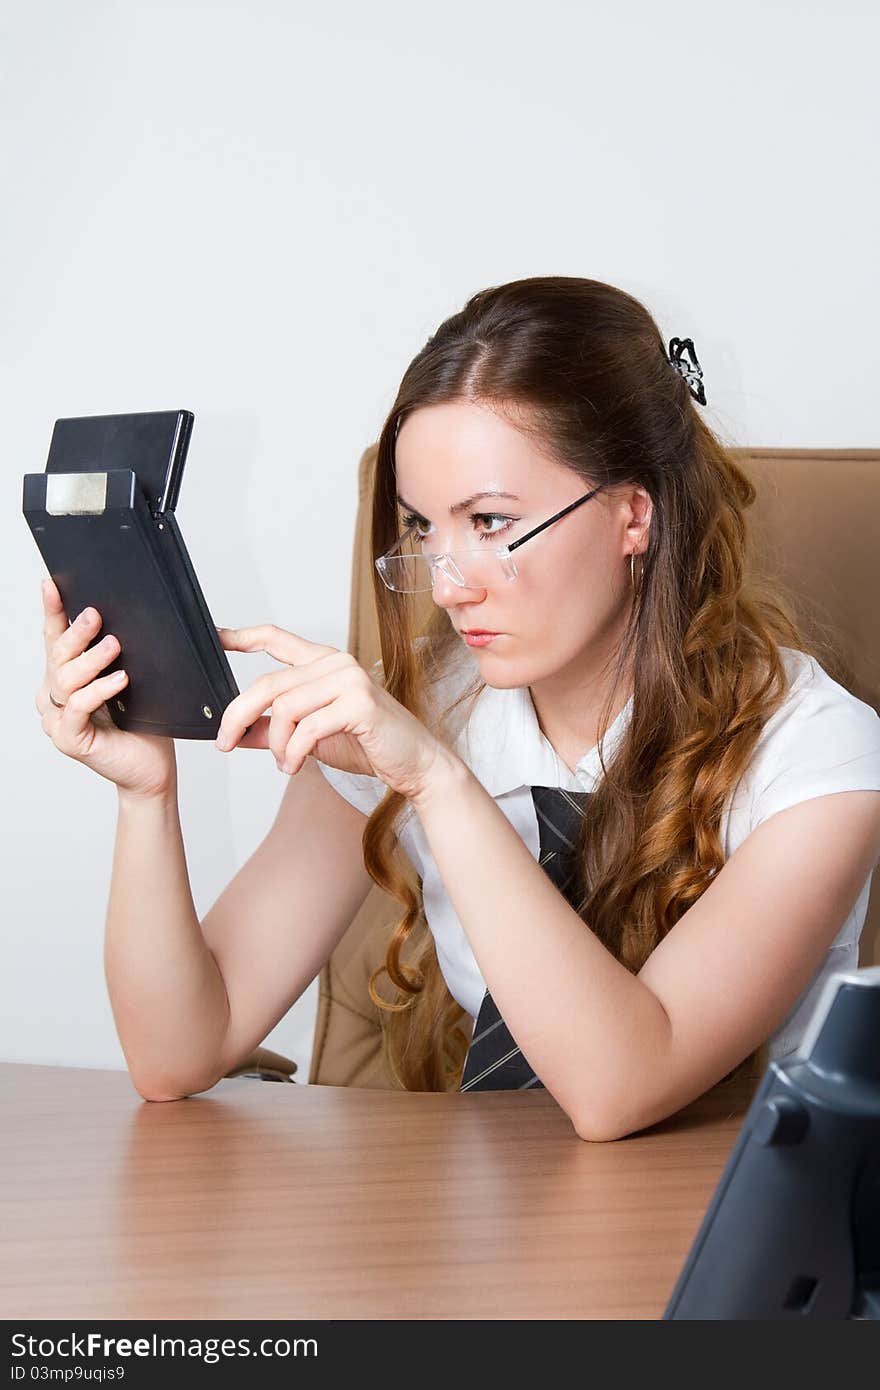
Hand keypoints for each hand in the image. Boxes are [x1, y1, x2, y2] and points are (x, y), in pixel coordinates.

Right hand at [36, 578, 176, 799]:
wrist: (152, 767)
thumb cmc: (143, 723)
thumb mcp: (134, 678)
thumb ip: (122, 652)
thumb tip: (132, 612)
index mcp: (66, 675)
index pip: (55, 637)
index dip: (53, 610)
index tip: (52, 583)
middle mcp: (54, 695)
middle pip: (58, 655)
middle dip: (76, 632)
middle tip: (97, 615)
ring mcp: (57, 718)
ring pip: (65, 679)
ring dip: (91, 660)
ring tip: (115, 646)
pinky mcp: (68, 739)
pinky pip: (77, 708)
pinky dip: (99, 691)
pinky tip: (120, 681)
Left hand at [215, 624, 451, 802]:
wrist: (414, 764)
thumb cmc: (367, 745)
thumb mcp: (311, 736)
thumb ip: (273, 730)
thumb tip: (235, 732)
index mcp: (324, 663)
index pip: (276, 638)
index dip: (242, 637)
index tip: (216, 639)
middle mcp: (336, 663)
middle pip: (268, 682)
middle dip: (238, 715)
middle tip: (224, 742)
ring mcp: (349, 680)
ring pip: (285, 708)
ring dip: (274, 744)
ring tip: (283, 764)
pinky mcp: (359, 704)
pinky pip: (307, 728)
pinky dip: (293, 753)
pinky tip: (295, 766)